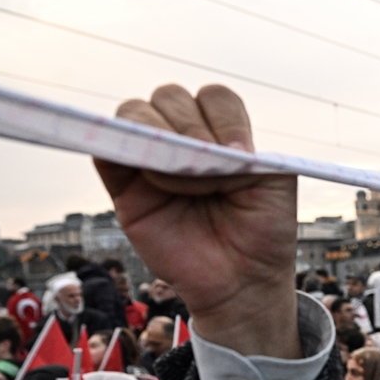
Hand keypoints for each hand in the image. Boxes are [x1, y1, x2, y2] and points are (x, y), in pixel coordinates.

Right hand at [93, 85, 300, 358]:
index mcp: (223, 135)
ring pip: (134, 112)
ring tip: (184, 180)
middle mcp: (186, 140)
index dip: (223, 119)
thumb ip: (244, 151)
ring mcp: (153, 160)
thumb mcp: (274, 185)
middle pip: (170, 96)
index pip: (214, 98)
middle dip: (190, 126)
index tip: (239, 155)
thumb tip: (200, 142)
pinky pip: (105, 150)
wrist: (241, 282)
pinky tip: (150, 174)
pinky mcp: (124, 186)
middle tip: (208, 170)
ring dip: (159, 136)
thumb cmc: (263, 233)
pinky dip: (119, 148)